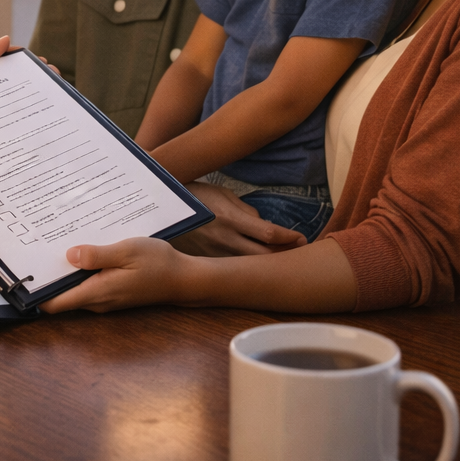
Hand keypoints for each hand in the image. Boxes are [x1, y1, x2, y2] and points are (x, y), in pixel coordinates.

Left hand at [41, 237, 203, 313]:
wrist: (184, 279)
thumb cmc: (158, 263)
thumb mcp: (127, 251)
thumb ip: (97, 255)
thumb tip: (69, 256)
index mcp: (97, 292)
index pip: (54, 304)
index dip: (36, 292)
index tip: (23, 272)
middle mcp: (97, 301)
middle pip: (60, 295)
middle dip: (47, 276)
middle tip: (35, 248)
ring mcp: (103, 299)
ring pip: (72, 288)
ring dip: (63, 271)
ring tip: (54, 244)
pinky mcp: (110, 292)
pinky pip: (86, 284)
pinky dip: (78, 271)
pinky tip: (80, 251)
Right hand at [169, 182, 306, 255]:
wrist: (158, 207)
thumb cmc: (193, 194)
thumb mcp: (222, 193)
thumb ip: (245, 210)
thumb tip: (262, 223)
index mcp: (230, 218)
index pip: (268, 233)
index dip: (289, 237)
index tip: (301, 237)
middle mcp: (223, 238)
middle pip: (263, 257)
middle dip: (284, 256)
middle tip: (299, 252)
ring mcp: (214, 253)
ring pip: (249, 266)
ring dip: (268, 263)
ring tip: (283, 260)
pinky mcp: (205, 260)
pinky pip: (230, 267)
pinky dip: (245, 267)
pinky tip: (254, 266)